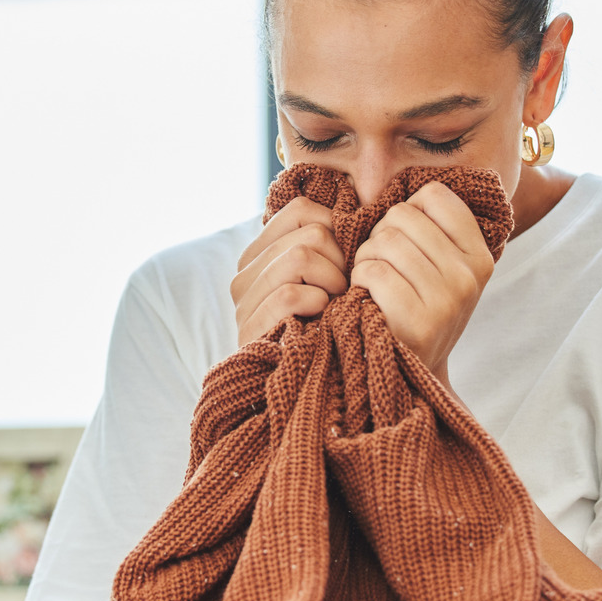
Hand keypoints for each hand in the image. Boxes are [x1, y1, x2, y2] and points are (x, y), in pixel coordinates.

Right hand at [231, 196, 348, 346]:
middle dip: (341, 261)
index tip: (347, 260)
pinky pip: (290, 293)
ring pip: (301, 256)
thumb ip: (328, 248)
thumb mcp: (326, 282)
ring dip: (332, 283)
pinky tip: (321, 320)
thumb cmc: (325, 330)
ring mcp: (244, 300)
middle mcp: (245, 272)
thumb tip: (358, 212)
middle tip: (343, 291)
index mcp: (261, 255)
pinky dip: (316, 304)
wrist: (303, 389)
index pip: (301, 210)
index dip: (336, 227)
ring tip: (334, 306)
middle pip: (310, 232)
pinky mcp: (249, 325)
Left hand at [349, 181, 493, 381]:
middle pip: (401, 216)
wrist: (409, 373)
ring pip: (383, 241)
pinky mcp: (418, 321)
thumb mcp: (443, 271)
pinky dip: (358, 281)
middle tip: (382, 266)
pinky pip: (372, 271)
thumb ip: (436, 231)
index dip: (407, 211)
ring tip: (373, 283)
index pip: (435, 195)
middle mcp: (470, 276)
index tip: (404, 239)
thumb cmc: (417, 311)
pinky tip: (367, 297)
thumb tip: (410, 182)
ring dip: (365, 260)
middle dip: (379, 237)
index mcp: (480, 256)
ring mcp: (447, 299)